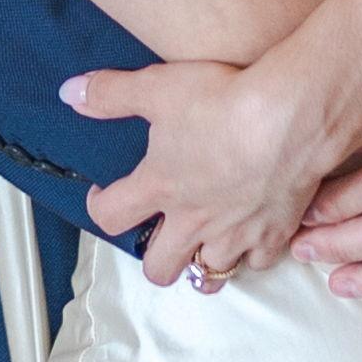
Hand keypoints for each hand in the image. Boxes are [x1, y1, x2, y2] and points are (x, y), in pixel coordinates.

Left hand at [73, 56, 333, 289]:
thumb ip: (110, 93)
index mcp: (159, 188)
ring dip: (202, 265)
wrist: (291, 119)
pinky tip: (253, 234)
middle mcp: (192, 222)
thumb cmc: (224, 102)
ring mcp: (234, 234)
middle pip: (160, 268)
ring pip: (210, 275)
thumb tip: (69, 93)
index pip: (110, 216)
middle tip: (158, 235)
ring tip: (203, 247)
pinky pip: (258, 262)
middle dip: (154, 258)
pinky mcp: (274, 235)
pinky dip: (253, 253)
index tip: (105, 193)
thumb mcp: (158, 87)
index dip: (100, 207)